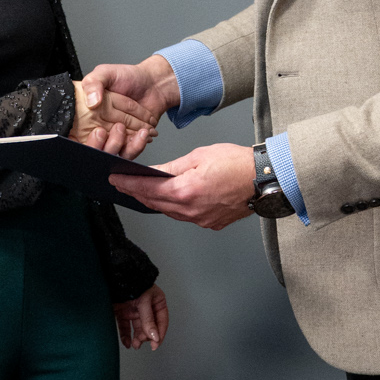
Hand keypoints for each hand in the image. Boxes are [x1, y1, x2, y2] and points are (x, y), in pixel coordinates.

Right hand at [80, 55, 180, 151]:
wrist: (153, 83)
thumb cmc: (128, 76)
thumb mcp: (106, 72)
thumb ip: (94, 83)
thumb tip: (92, 102)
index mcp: (87, 112)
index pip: (81, 131)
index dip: (89, 136)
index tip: (99, 130)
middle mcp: (98, 125)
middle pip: (98, 144)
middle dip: (109, 140)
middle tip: (119, 127)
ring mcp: (113, 135)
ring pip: (112, 150)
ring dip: (125, 143)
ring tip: (137, 130)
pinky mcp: (128, 141)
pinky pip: (127, 151)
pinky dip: (136, 145)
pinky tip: (144, 134)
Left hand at [113, 142, 255, 229]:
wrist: (263, 180)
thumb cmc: (237, 163)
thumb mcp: (200, 156)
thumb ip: (173, 167)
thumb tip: (155, 172)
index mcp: (185, 190)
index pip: (147, 189)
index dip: (129, 184)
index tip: (116, 180)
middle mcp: (191, 210)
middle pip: (155, 203)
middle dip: (137, 193)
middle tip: (124, 185)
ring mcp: (201, 219)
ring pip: (169, 212)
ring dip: (155, 201)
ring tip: (144, 191)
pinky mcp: (211, 223)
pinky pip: (185, 216)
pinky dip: (175, 207)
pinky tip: (172, 198)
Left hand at [114, 284, 168, 349]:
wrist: (116, 275)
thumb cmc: (133, 282)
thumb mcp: (144, 301)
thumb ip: (148, 319)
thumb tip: (155, 336)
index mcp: (157, 302)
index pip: (162, 321)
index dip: (160, 334)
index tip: (155, 344)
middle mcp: (146, 308)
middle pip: (149, 327)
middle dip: (146, 337)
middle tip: (141, 342)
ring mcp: (134, 310)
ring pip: (137, 329)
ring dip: (137, 338)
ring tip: (135, 345)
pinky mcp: (122, 312)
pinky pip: (125, 327)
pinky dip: (126, 336)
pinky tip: (126, 343)